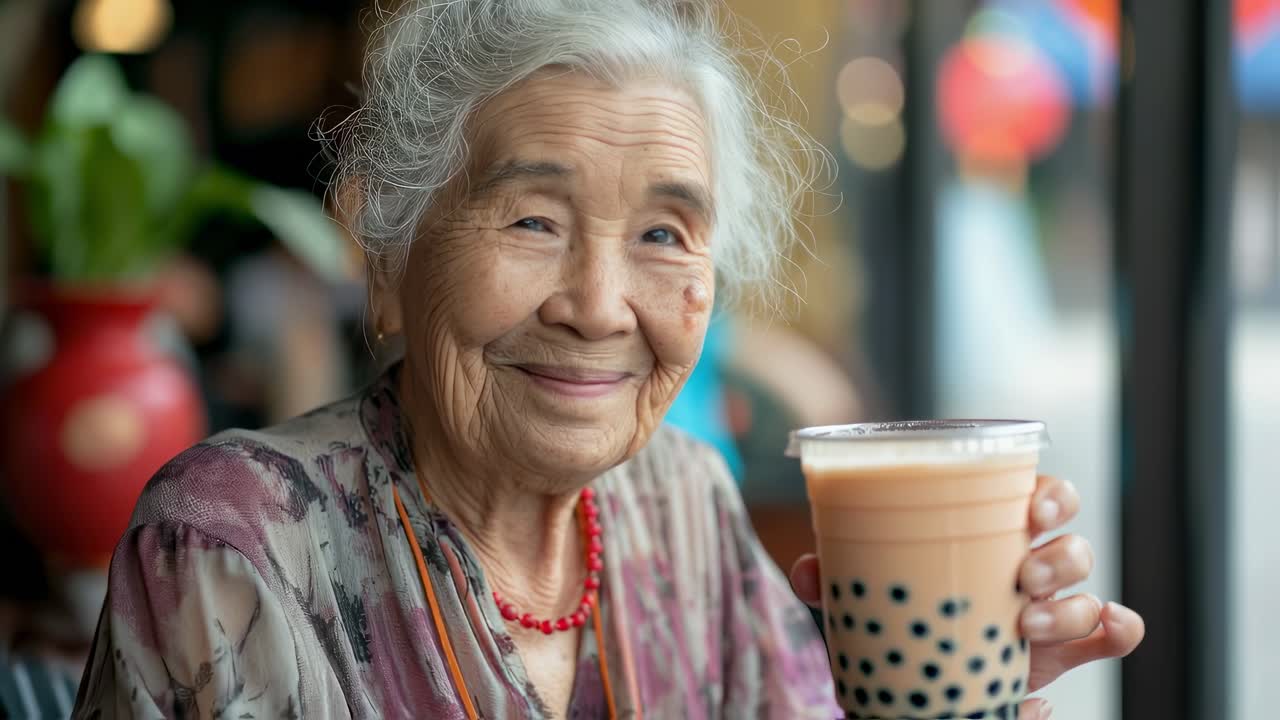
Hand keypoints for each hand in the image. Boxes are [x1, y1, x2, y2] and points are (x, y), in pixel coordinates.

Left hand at [788, 475, 1145, 719]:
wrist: (924, 675)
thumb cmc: (905, 610)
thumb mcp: (871, 590)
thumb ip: (837, 575)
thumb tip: (808, 568)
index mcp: (991, 533)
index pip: (1039, 494)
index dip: (1050, 493)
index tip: (1033, 507)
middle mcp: (1029, 564)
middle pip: (1071, 538)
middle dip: (1058, 553)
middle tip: (1022, 576)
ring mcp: (1052, 607)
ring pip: (1088, 586)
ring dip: (1069, 602)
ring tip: (1027, 621)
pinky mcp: (1066, 651)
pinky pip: (1112, 631)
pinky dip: (1118, 628)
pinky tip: (1107, 630)